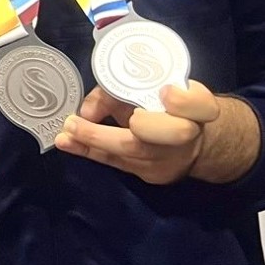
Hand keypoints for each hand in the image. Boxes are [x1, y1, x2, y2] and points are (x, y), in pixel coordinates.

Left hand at [55, 80, 250, 184]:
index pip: (200, 105)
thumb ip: (119, 90)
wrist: (193, 146)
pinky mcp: (154, 175)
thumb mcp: (148, 89)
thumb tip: (88, 110)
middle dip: (121, 127)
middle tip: (76, 122)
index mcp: (199, 108)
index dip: (184, 101)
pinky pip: (118, 163)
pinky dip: (90, 151)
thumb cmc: (166, 108)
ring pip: (132, 151)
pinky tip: (67, 144)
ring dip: (92, 141)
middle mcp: (189, 135)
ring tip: (63, 134)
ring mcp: (171, 159)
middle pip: (159, 135)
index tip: (166, 93)